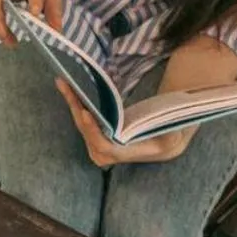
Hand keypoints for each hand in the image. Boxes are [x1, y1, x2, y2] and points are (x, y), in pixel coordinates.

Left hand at [55, 78, 190, 166]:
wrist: (160, 144)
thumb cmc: (168, 139)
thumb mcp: (173, 139)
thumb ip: (171, 135)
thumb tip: (171, 129)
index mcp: (124, 154)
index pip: (103, 145)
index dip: (92, 131)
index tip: (85, 112)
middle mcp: (106, 154)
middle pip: (86, 131)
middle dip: (76, 107)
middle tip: (67, 86)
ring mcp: (97, 147)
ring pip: (80, 124)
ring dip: (71, 102)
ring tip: (63, 82)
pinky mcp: (94, 137)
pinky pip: (81, 120)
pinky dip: (74, 103)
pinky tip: (67, 88)